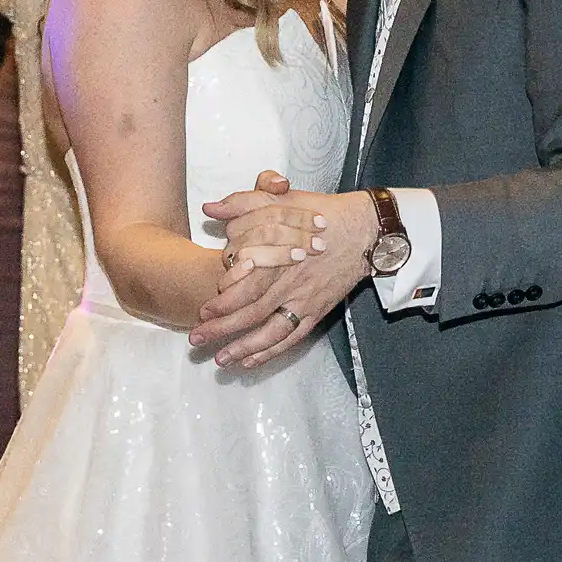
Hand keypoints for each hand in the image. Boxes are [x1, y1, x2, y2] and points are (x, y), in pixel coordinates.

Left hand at [193, 186, 378, 369]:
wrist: (363, 230)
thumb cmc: (320, 213)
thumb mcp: (282, 200)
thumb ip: (244, 202)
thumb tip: (210, 207)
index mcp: (281, 256)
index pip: (248, 285)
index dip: (224, 302)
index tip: (202, 310)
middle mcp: (291, 283)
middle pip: (252, 312)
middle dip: (222, 328)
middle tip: (197, 339)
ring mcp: (305, 300)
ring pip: (271, 331)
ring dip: (244, 347)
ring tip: (220, 360)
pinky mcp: (317, 311)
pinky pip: (292, 337)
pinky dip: (272, 352)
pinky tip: (251, 361)